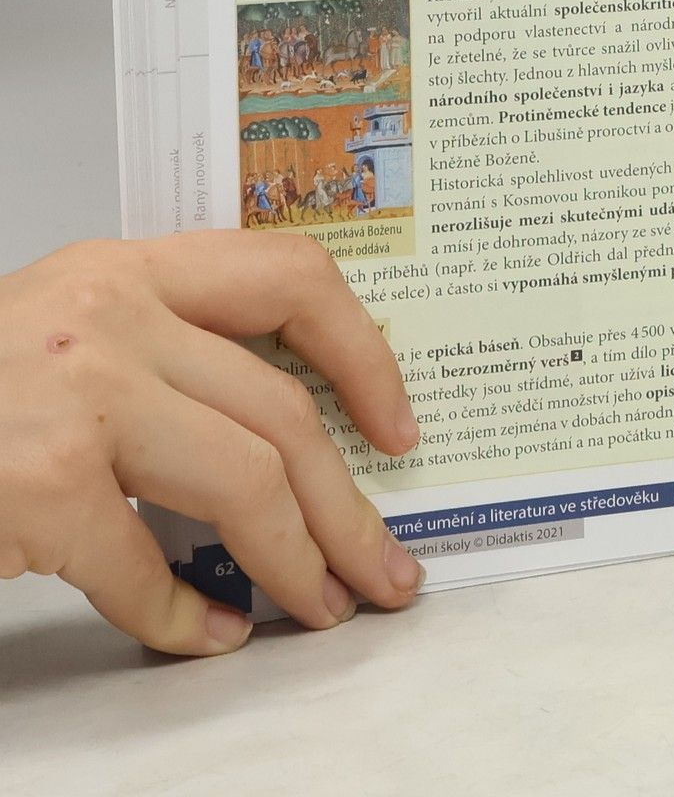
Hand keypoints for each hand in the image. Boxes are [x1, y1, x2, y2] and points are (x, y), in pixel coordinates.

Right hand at [0, 233, 422, 655]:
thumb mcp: (61, 336)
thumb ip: (160, 359)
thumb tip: (283, 445)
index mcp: (126, 270)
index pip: (290, 276)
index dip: (364, 353)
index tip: (398, 427)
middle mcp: (111, 316)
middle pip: (283, 408)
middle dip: (348, 504)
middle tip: (385, 569)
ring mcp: (77, 395)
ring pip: (248, 479)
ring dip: (300, 559)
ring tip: (321, 609)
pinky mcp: (40, 484)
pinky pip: (147, 565)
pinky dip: (183, 615)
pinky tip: (203, 636)